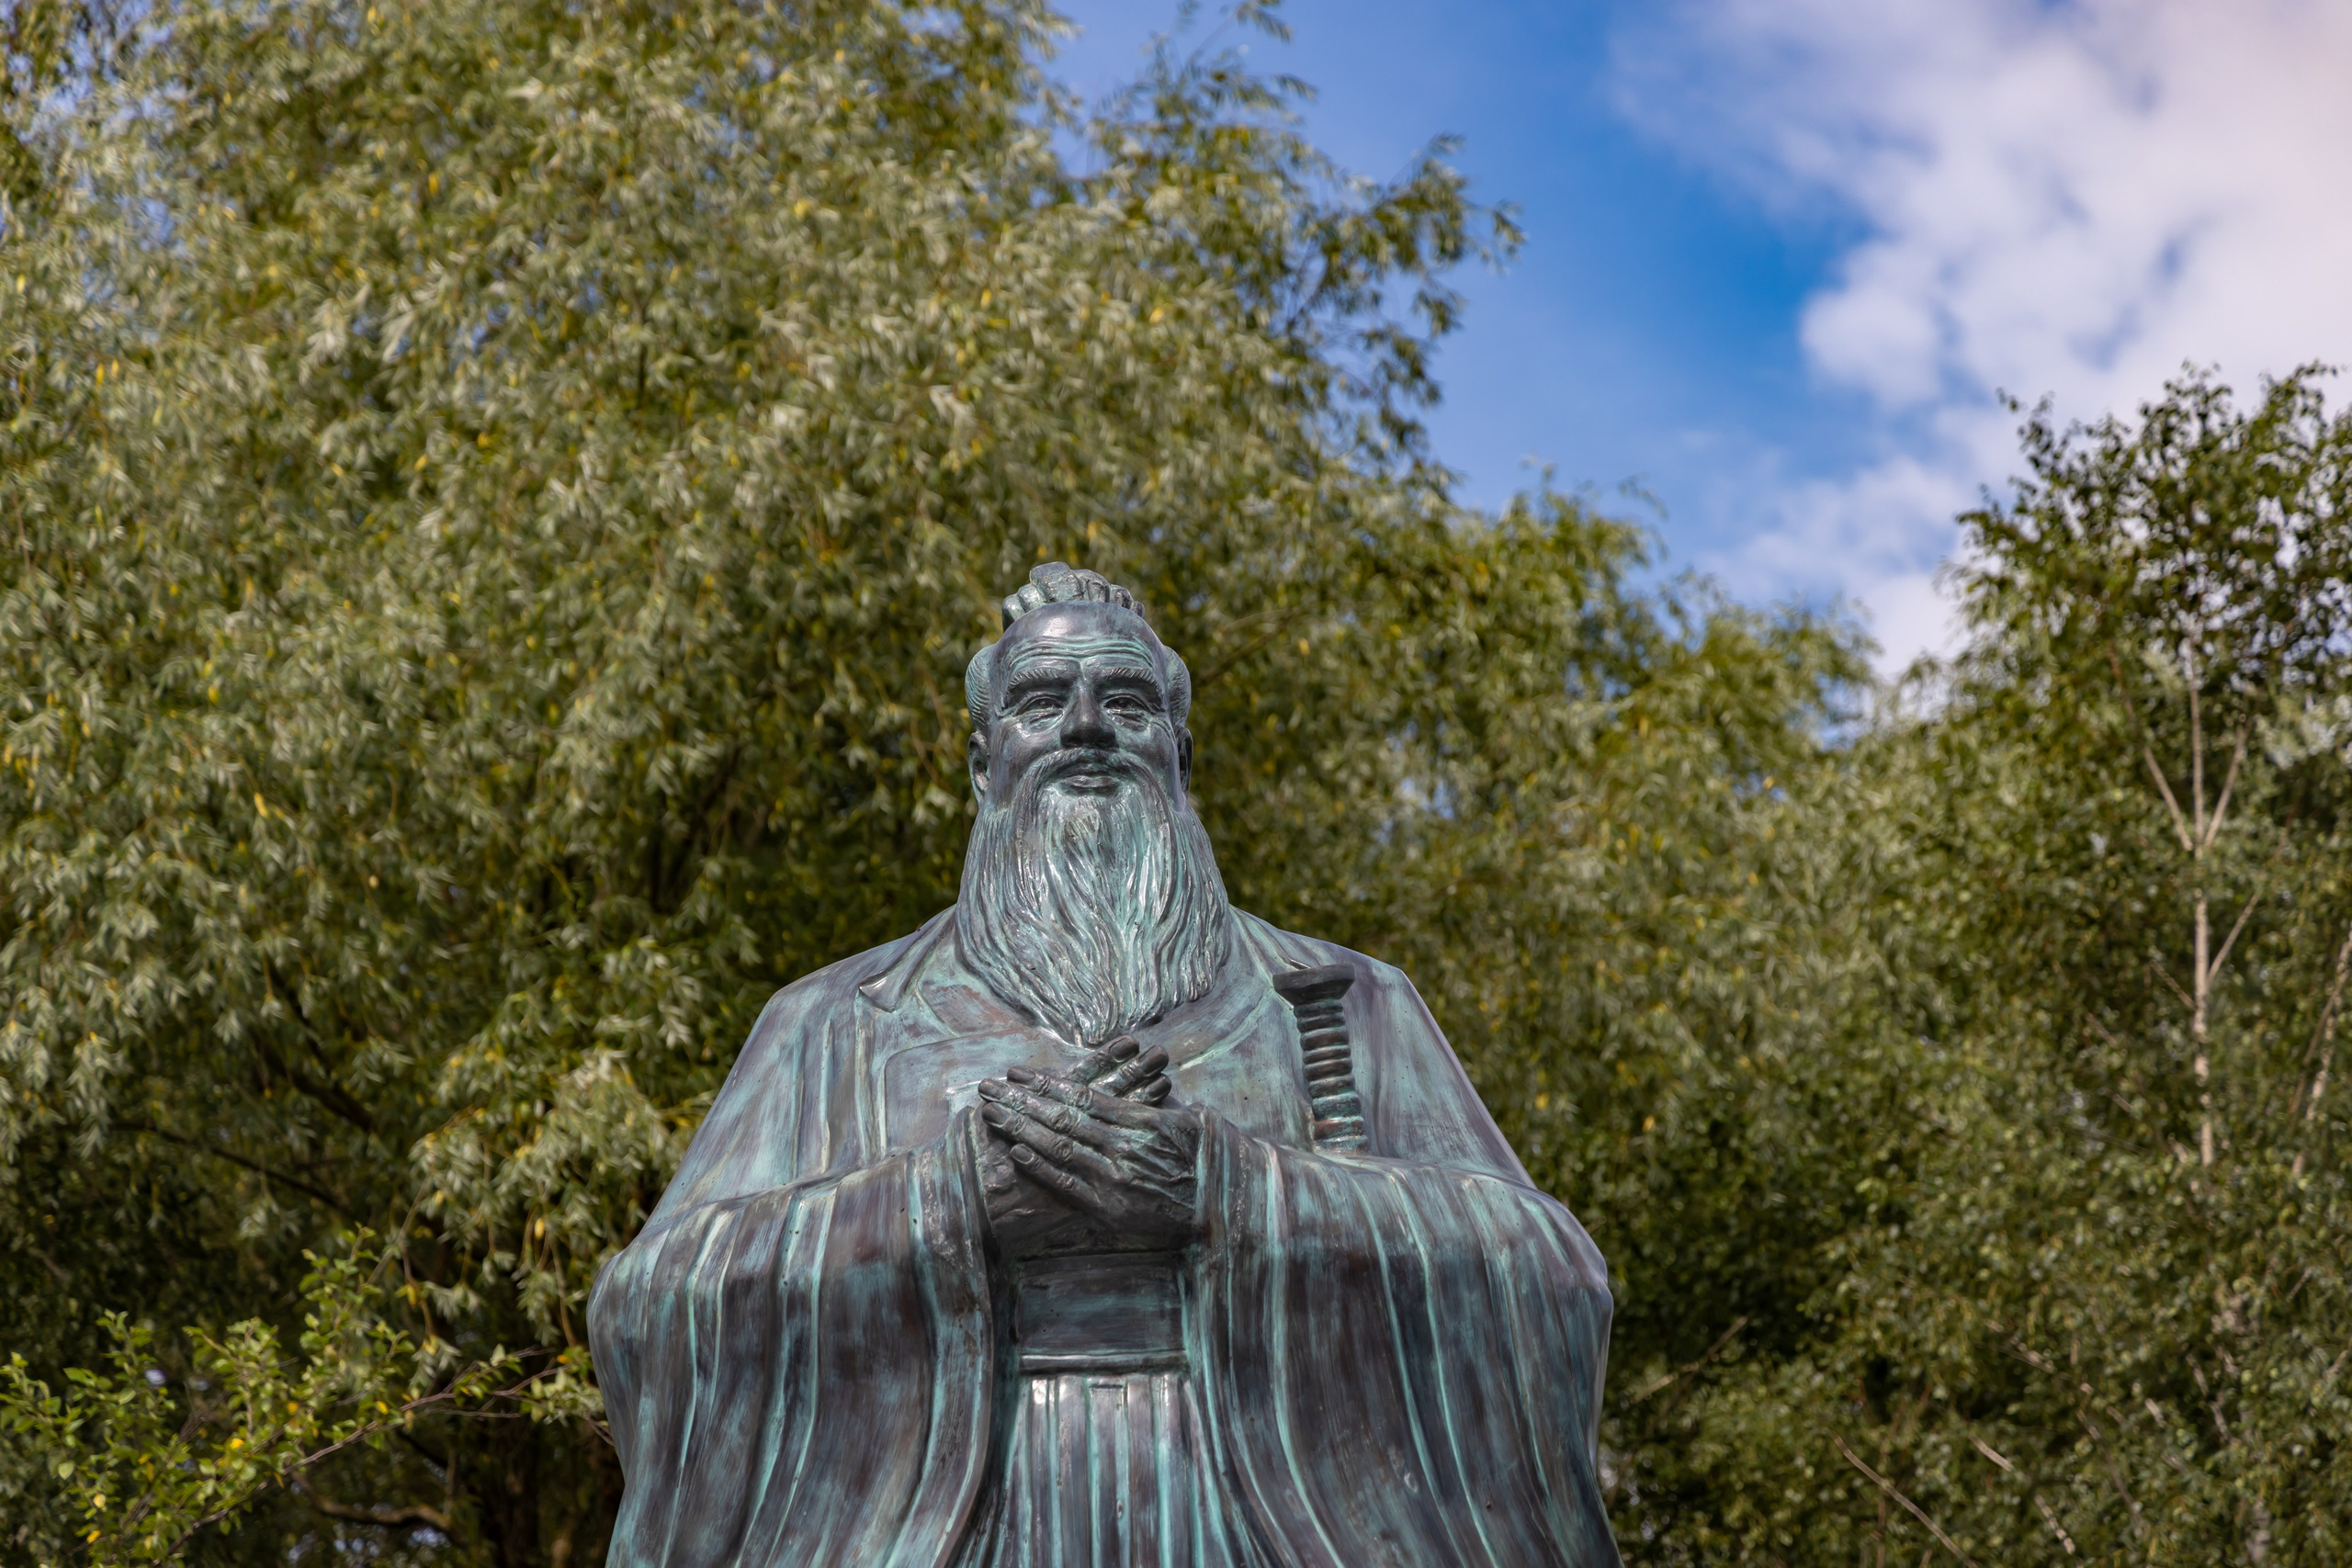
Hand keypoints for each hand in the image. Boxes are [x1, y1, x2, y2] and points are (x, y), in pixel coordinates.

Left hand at [977, 1066, 1204, 1246]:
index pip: (1083, 1097)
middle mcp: (1122, 1145)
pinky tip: (1017, 1152)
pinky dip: (1041, 1167)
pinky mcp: (1110, 1207)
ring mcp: (1114, 1177)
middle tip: (990, 1087)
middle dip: (1022, 1101)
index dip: (1047, 1084)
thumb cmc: (1216, 1163)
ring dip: (1022, 1128)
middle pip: (1062, 1117)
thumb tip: (1144, 1090)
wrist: (1230, 1209)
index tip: (1019, 1073)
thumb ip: (1160, 1108)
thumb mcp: (1194, 1122)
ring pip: (1059, 1146)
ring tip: (993, 1113)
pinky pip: (1068, 1185)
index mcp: (1141, 1121)